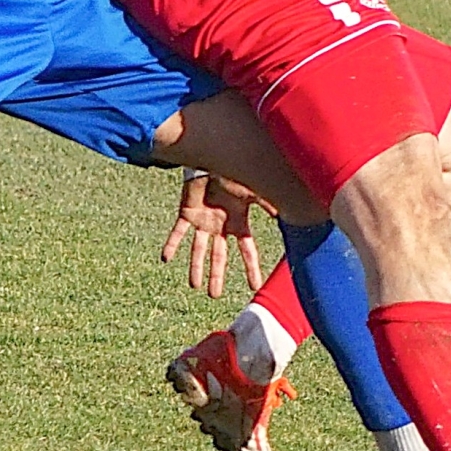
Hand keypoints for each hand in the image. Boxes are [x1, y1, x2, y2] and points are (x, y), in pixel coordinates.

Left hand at [160, 172, 273, 297]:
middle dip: (216, 276)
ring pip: (198, 249)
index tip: (254, 286)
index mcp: (238, 222)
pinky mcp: (187, 213)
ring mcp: (203, 221)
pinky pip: (177, 232)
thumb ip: (267, 204)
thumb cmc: (235, 171)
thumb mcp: (253, 190)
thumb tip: (284, 217)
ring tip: (194, 285)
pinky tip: (166, 258)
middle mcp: (220, 225)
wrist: (212, 154)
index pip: (247, 251)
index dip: (250, 269)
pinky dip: (171, 244)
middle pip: (219, 256)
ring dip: (195, 267)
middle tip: (213, 296)